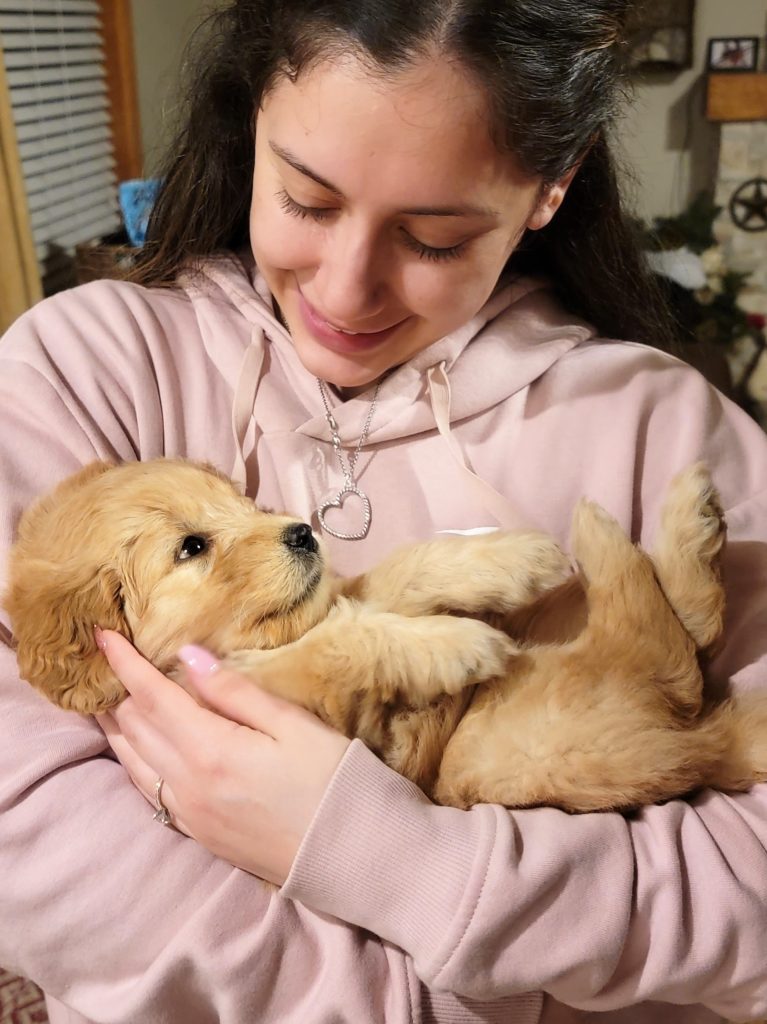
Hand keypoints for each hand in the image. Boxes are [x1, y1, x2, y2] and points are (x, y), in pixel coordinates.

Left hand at [97, 630, 350, 884]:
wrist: (348, 853)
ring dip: (113, 726)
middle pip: (133, 727)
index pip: (150, 696)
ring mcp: (188, 813)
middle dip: (115, 689)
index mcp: (210, 750)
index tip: (102, 635)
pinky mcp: (195, 832)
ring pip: (131, 760)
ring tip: (103, 697)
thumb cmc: (330, 780)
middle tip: (106, 659)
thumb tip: (187, 656)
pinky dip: (130, 758)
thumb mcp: (293, 724)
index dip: (123, 663)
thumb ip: (235, 691)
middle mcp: (187, 784)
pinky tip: (131, 746)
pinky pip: (146, 788)